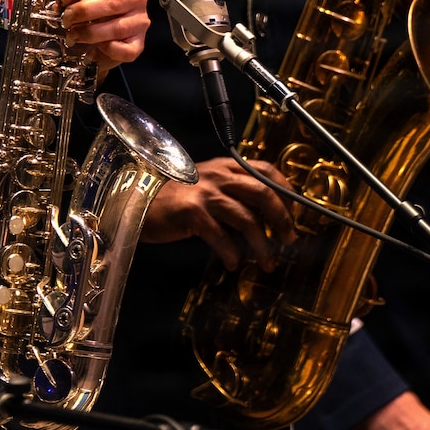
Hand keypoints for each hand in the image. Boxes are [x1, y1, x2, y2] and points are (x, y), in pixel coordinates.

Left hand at [57, 0, 148, 78]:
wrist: (107, 38)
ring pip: (117, 28)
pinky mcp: (139, 43)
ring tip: (73, 35)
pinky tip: (93, 48)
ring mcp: (139, 21)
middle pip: (111, 2)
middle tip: (66, 19)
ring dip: (89, 33)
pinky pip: (124, 49)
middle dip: (83, 12)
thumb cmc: (95, 13)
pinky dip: (106, 50)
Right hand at [142, 157, 292, 269]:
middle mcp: (218, 175)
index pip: (266, 170)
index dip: (286, 190)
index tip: (294, 212)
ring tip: (267, 262)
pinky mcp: (192, 212)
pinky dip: (232, 254)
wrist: (135, 200)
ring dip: (263, 245)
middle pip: (264, 193)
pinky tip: (233, 264)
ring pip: (248, 219)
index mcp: (224, 166)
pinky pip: (222, 237)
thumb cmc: (172, 198)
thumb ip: (231, 192)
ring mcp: (205, 192)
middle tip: (289, 239)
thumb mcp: (206, 185)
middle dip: (283, 219)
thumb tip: (264, 214)